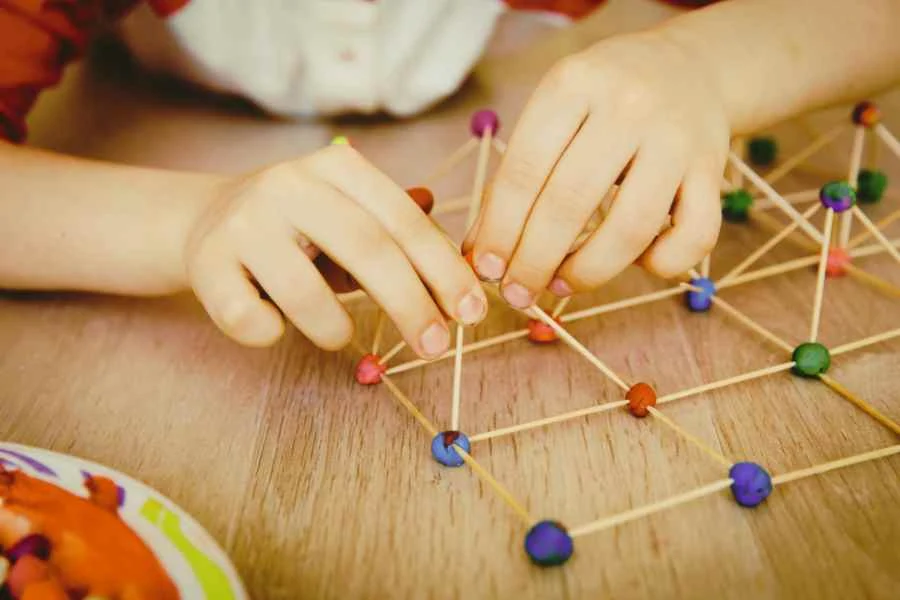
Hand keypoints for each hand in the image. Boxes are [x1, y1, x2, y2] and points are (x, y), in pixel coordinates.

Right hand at [184, 145, 486, 356]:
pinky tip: (275, 324)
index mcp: (336, 167)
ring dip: (336, 329)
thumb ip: (404, 234)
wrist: (207, 220)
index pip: (402, 219)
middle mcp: (288, 184)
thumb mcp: (353, 215)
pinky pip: (249, 318)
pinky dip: (271, 333)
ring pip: (305, 293)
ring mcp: (242, 222)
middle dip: (411, 304)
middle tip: (436, 347)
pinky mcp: (205, 263)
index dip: (443, 269)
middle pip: (366, 249)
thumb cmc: (300, 228)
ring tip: (341, 337)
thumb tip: (467, 265)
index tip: (473, 311)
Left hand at [466, 31, 729, 306]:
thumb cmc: (604, 102)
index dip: (500, 229)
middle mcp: (628, 106)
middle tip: (517, 294)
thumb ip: (517, 175)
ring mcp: (676, 138)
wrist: (692, 68)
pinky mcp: (713, 170)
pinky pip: (692, 237)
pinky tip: (636, 260)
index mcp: (574, 84)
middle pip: (570, 203)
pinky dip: (660, 264)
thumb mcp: (555, 112)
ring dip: (589, 272)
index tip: (487, 269)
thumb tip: (479, 251)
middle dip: (534, 261)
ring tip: (561, 284)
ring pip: (631, 228)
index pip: (524, 170)